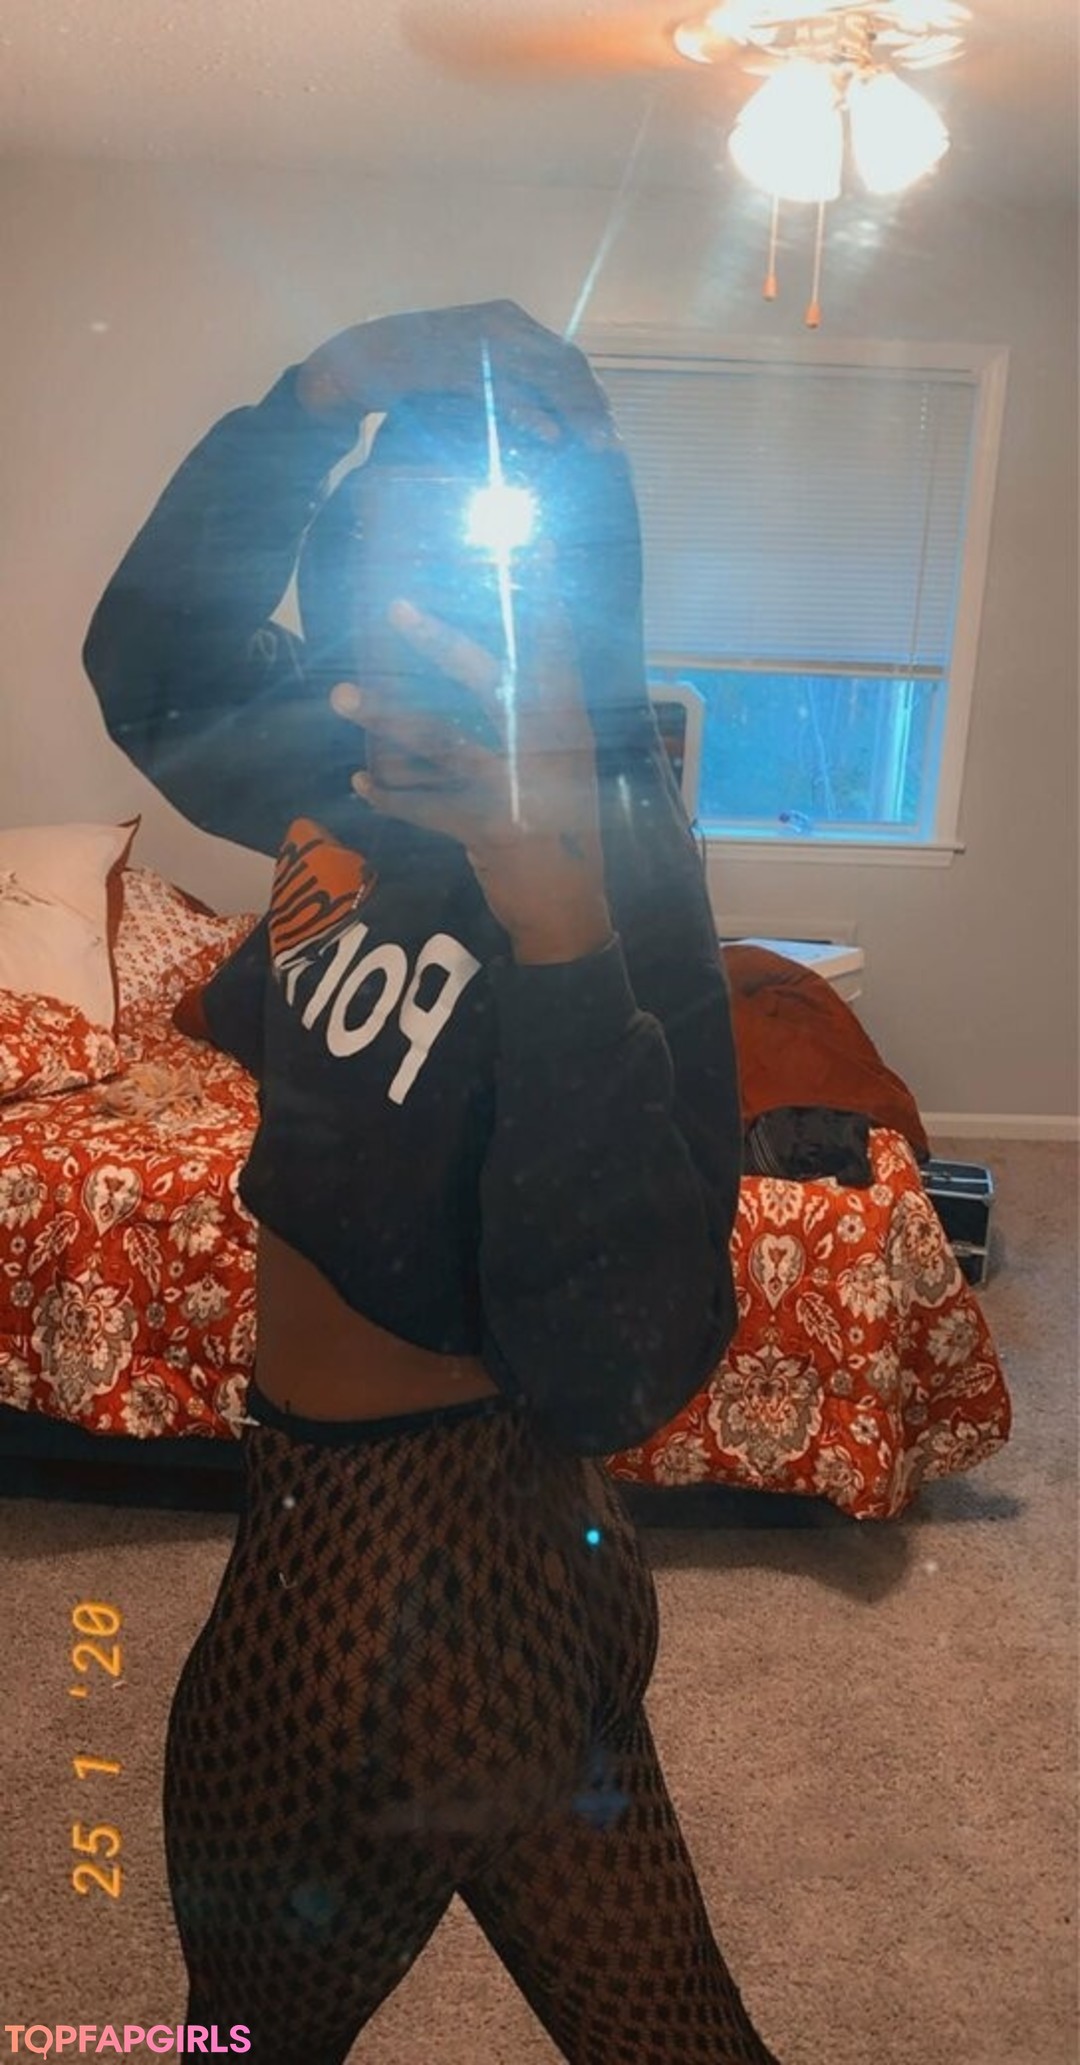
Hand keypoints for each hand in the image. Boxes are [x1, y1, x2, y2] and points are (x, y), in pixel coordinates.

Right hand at [297, 299, 618, 452]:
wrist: (357, 359)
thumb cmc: (416, 370)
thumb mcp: (470, 367)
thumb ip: (506, 379)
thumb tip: (546, 412)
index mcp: (507, 319)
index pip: (565, 355)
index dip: (590, 392)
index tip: (607, 425)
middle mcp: (499, 323)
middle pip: (563, 364)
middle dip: (590, 406)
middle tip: (609, 444)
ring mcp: (477, 341)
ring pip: (541, 375)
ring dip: (573, 412)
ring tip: (593, 445)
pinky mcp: (454, 365)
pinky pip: (501, 390)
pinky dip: (529, 413)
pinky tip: (549, 436)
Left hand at [330, 574, 613, 964]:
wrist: (571, 910)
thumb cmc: (566, 830)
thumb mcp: (567, 765)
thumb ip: (541, 717)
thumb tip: (499, 670)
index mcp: (570, 722)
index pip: (556, 647)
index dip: (542, 595)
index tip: (530, 543)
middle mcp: (546, 746)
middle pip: (489, 679)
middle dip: (440, 642)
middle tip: (397, 608)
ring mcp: (514, 786)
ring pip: (440, 739)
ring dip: (386, 716)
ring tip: (342, 696)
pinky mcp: (485, 827)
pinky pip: (422, 804)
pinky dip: (389, 796)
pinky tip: (359, 784)